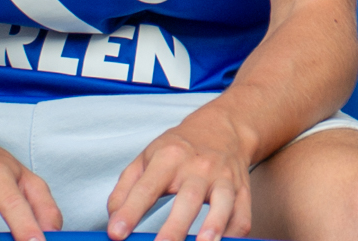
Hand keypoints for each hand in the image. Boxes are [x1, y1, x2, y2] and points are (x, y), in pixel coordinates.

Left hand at [105, 108, 251, 240]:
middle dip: (174, 227)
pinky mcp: (242, 189)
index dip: (130, 212)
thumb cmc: (179, 147)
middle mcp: (198, 167)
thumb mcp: (146, 158)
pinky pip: (243, 213)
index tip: (117, 233)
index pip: (147, 187)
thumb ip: (125, 189)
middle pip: (188, 198)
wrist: (223, 127)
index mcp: (169, 157)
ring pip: (223, 203)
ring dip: (214, 227)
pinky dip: (235, 232)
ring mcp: (224, 177)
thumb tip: (114, 222)